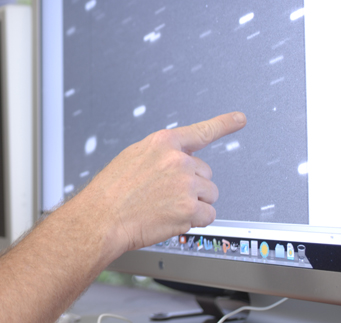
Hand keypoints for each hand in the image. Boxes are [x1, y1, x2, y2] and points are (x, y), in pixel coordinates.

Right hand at [90, 111, 245, 252]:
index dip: (224, 124)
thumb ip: (160, 156)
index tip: (240, 118)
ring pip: (209, 195)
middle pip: (205, 174)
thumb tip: (179, 165)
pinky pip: (208, 216)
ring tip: (165, 208)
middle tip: (165, 195)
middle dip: (192, 186)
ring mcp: (186, 183)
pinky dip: (195, 222)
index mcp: (163, 142)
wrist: (101, 218)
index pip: (201, 131)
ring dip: (194, 204)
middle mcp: (178, 160)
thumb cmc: (110, 192)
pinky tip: (172, 219)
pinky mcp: (190, 208)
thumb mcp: (133, 158)